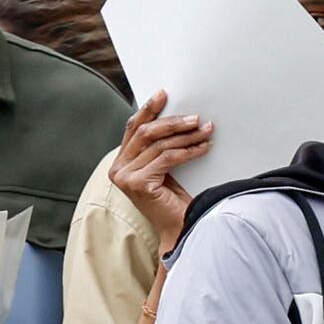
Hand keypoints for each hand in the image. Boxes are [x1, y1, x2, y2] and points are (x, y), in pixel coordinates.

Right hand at [108, 93, 216, 252]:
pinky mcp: (138, 184)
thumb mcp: (162, 167)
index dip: (148, 110)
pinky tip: (203, 147)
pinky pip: (167, 158)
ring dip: (186, 136)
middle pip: (145, 133)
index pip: (133, 129)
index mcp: (120, 163)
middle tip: (195, 117)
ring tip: (205, 130)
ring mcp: (125, 177)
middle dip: (173, 122)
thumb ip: (158, 146)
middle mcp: (118, 169)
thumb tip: (175, 117)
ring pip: (159, 145)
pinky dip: (188, 151)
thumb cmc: (173, 199)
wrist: (178, 228)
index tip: (164, 95)